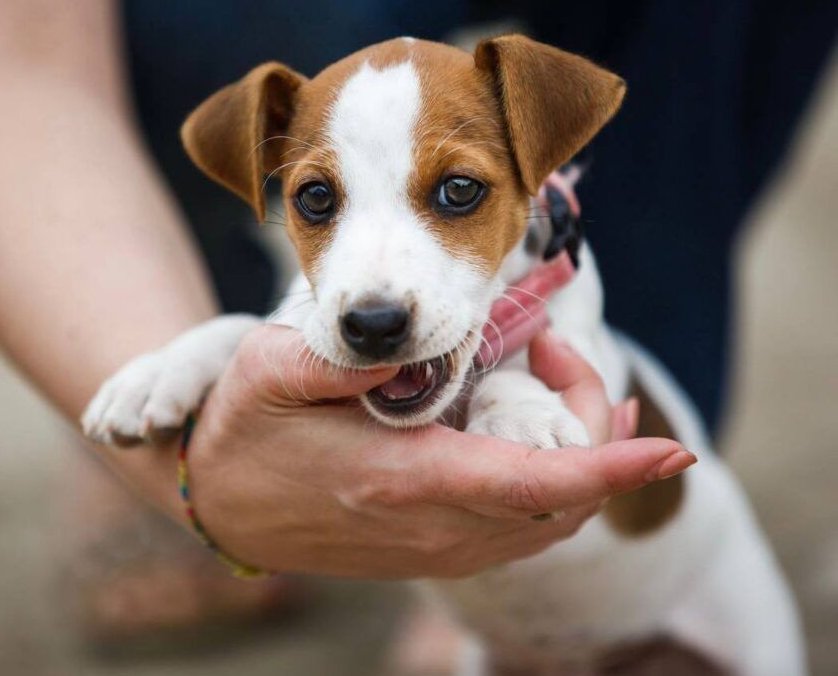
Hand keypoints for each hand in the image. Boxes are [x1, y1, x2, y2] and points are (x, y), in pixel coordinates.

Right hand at [182, 325, 692, 578]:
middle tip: (551, 350)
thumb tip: (418, 340)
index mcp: (399, 479)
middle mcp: (431, 526)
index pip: (531, 483)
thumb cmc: (244, 429)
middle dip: (596, 429)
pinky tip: (538, 431)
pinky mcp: (433, 548)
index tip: (667, 447)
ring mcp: (435, 546)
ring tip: (551, 377)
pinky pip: (522, 527)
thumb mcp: (273, 371)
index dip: (609, 467)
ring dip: (580, 455)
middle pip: (561, 501)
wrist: (220, 505)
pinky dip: (555, 482)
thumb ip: (347, 355)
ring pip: (550, 520)